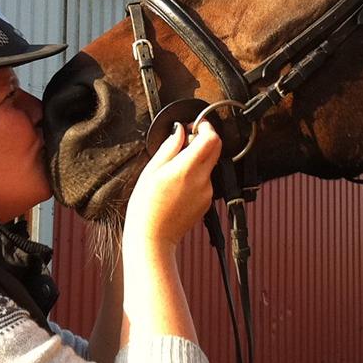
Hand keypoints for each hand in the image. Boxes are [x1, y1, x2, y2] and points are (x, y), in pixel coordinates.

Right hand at [124, 120, 221, 252]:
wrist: (153, 237)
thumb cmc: (146, 206)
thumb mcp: (152, 170)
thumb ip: (170, 147)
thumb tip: (180, 130)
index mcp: (187, 168)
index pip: (211, 138)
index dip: (205, 126)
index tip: (195, 125)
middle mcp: (202, 179)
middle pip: (216, 148)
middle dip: (205, 139)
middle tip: (187, 141)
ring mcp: (207, 192)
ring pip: (210, 164)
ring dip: (199, 159)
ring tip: (176, 169)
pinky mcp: (207, 202)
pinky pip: (206, 180)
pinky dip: (197, 175)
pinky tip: (179, 185)